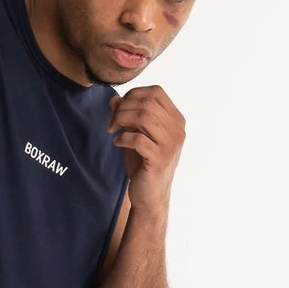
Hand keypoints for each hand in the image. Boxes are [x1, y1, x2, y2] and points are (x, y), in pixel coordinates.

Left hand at [107, 86, 185, 214]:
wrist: (150, 195)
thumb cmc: (143, 163)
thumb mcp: (135, 134)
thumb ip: (128, 116)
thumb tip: (113, 99)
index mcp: (176, 120)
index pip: (156, 92)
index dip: (133, 94)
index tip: (118, 108)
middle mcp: (177, 130)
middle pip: (147, 102)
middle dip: (123, 108)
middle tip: (111, 122)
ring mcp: (170, 145)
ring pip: (144, 116)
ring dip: (121, 120)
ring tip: (113, 130)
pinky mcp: (159, 159)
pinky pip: (138, 139)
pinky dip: (123, 138)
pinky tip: (117, 143)